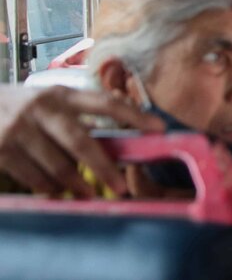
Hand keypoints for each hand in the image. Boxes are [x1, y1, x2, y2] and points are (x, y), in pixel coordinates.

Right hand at [0, 85, 164, 196]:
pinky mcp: (1, 148)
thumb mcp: (50, 103)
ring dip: (75, 185)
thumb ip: (78, 118)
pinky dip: (48, 187)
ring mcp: (20, 128)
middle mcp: (43, 108)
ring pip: (57, 165)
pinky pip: (33, 176)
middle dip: (104, 168)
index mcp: (62, 94)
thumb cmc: (23, 108)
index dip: (134, 115)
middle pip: (81, 141)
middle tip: (120, 188)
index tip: (159, 128)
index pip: (106, 103)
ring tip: (88, 194)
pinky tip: (56, 191)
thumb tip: (119, 145)